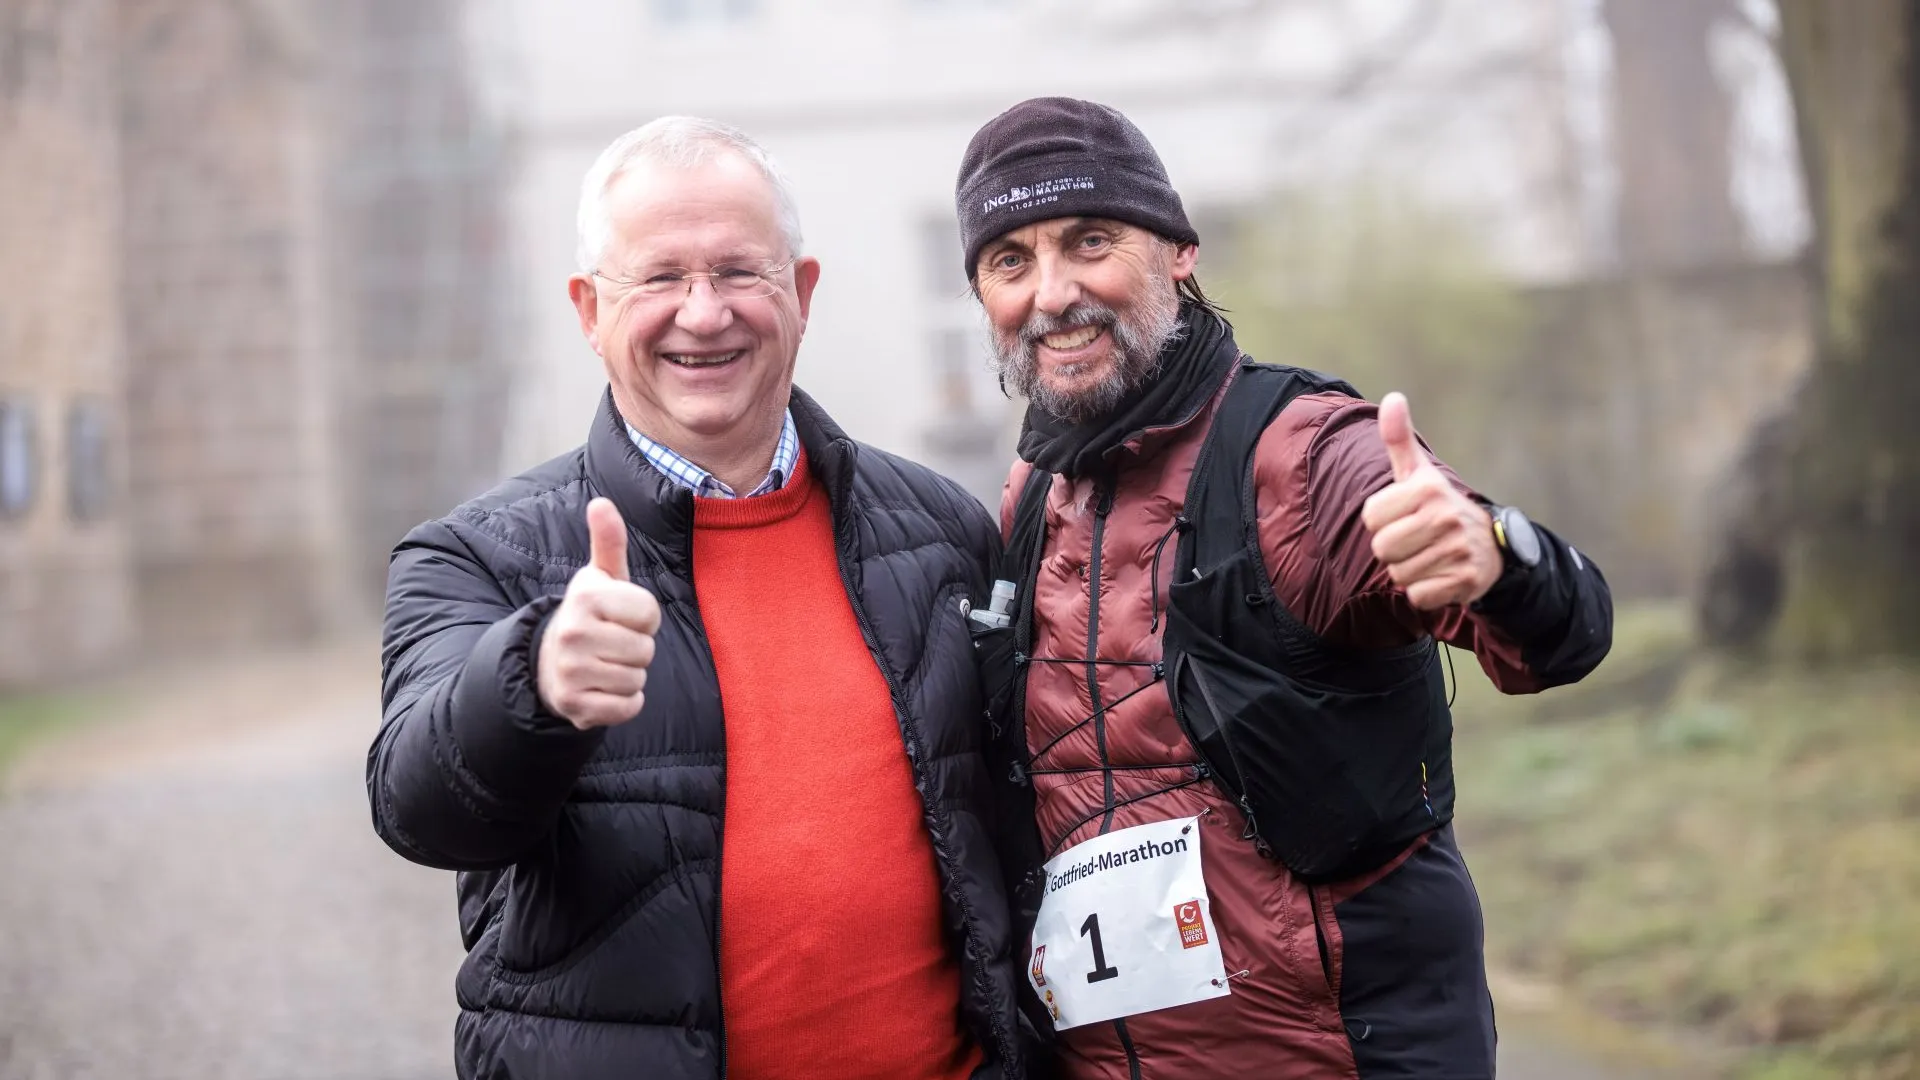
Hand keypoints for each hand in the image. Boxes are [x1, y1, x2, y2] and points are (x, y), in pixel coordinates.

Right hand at [536, 497, 660, 728]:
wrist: (550, 663)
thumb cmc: (591, 615)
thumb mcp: (601, 577)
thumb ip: (609, 541)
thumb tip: (601, 503)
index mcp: (586, 597)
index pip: (650, 614)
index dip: (644, 618)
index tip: (622, 616)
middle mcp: (573, 633)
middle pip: (645, 649)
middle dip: (637, 648)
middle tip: (612, 643)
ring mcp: (571, 671)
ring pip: (637, 679)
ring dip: (630, 675)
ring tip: (606, 664)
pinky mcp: (574, 706)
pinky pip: (628, 707)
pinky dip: (625, 702)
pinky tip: (605, 689)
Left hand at [1359, 393, 1503, 610]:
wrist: (1492, 545)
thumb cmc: (1438, 506)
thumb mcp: (1418, 471)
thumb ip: (1399, 438)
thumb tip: (1393, 397)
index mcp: (1427, 488)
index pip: (1370, 517)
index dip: (1381, 521)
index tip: (1403, 516)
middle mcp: (1445, 516)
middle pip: (1381, 549)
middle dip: (1392, 550)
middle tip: (1415, 540)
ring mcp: (1458, 549)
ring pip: (1399, 575)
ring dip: (1408, 571)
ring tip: (1429, 556)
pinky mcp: (1466, 581)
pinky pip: (1418, 597)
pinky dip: (1424, 593)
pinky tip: (1440, 575)